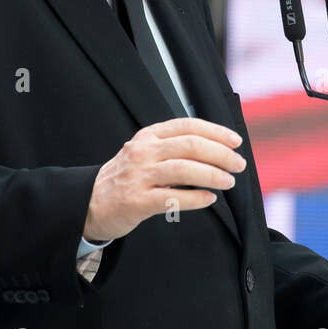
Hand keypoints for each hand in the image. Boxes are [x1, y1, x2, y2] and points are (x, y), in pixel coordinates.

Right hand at [83, 117, 246, 242]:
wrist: (89, 202)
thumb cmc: (125, 178)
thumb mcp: (144, 152)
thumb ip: (172, 147)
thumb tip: (215, 149)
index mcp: (148, 136)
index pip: (187, 126)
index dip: (215, 131)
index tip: (235, 141)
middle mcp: (143, 152)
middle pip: (190, 145)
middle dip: (220, 154)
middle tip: (238, 164)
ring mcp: (139, 176)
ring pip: (184, 169)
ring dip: (212, 175)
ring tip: (228, 181)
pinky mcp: (137, 201)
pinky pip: (173, 197)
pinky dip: (196, 198)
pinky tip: (209, 199)